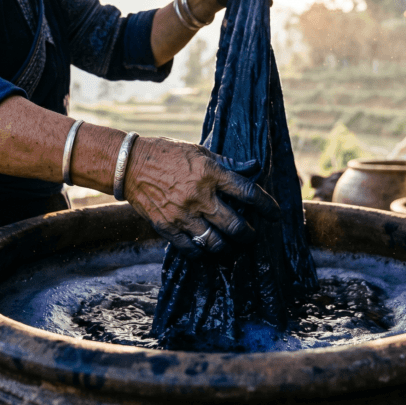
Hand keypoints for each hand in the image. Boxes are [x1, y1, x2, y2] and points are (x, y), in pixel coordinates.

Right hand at [122, 137, 280, 258]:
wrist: (129, 165)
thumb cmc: (167, 154)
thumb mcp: (200, 152)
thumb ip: (227, 164)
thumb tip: (254, 167)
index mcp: (210, 174)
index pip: (248, 193)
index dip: (267, 206)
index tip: (275, 215)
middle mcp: (199, 196)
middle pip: (234, 225)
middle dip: (248, 235)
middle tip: (251, 236)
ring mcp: (182, 214)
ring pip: (214, 242)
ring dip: (227, 247)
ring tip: (229, 245)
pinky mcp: (166, 227)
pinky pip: (190, 249)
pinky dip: (202, 252)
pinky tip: (205, 248)